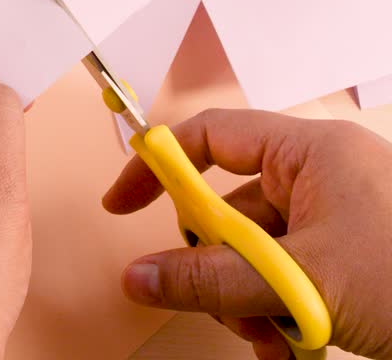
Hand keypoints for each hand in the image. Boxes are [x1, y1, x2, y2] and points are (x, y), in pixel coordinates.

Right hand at [104, 110, 391, 359]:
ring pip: (257, 250)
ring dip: (247, 298)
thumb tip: (141, 277)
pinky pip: (289, 273)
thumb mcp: (300, 281)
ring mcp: (341, 217)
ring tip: (268, 335)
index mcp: (312, 153)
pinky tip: (289, 341)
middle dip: (215, 264)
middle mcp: (324, 176)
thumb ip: (210, 280)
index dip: (159, 168)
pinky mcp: (352, 256)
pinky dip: (278, 308)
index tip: (125, 203)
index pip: (209, 137)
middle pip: (230, 206)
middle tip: (217, 300)